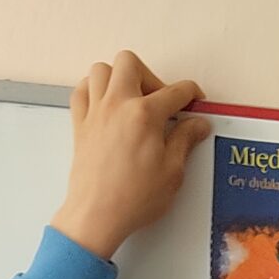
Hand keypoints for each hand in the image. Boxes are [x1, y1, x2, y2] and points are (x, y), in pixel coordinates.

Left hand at [51, 51, 210, 260]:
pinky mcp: (80, 124)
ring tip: (131, 99)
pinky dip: (93, 89)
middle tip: (158, 100)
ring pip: (101, 70)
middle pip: (130, 63)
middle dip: (149, 75)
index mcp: (145, 115)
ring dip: (118, 78)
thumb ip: (185, 140)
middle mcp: (117, 104)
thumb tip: (198, 124)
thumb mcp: (172, 172)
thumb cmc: (133, 198)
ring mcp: (95, 112)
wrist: (97, 215)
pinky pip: (81, 90)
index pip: (175, 92)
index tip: (195, 101)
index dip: (191, 94)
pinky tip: (106, 105)